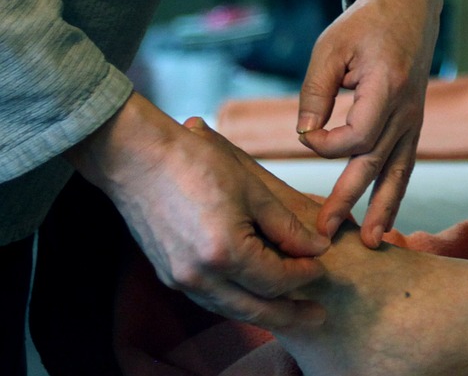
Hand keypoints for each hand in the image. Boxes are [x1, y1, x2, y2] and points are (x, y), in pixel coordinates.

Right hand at [68, 93, 329, 328]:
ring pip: (230, 308)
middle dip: (290, 313)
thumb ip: (286, 226)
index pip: (276, 279)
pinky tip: (253, 295)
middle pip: (254, 307)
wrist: (137, 158)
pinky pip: (210, 299)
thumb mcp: (253, 190)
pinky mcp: (169, 274)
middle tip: (318, 317)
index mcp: (224, 253)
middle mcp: (199, 276)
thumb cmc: (194, 164)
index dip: (304, 274)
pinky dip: (236, 301)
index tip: (321, 264)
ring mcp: (180, 279)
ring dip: (263, 312)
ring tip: (291, 312)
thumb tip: (317, 247)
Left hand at [296, 0, 440, 246]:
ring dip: (383, 208)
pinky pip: (405, 164)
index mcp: (386, 88)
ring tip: (371, 242)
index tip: (306, 134)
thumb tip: (304, 135)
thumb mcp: (330, 48)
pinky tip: (386, 219)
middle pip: (375, 164)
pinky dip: (396, 193)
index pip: (355, 137)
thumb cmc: (363, 25)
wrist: (408, 9)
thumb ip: (315, 93)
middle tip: (323, 234)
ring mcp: (414, 120)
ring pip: (398, 172)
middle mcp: (406, 110)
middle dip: (349, 200)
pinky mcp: (413, 124)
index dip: (326, 145)